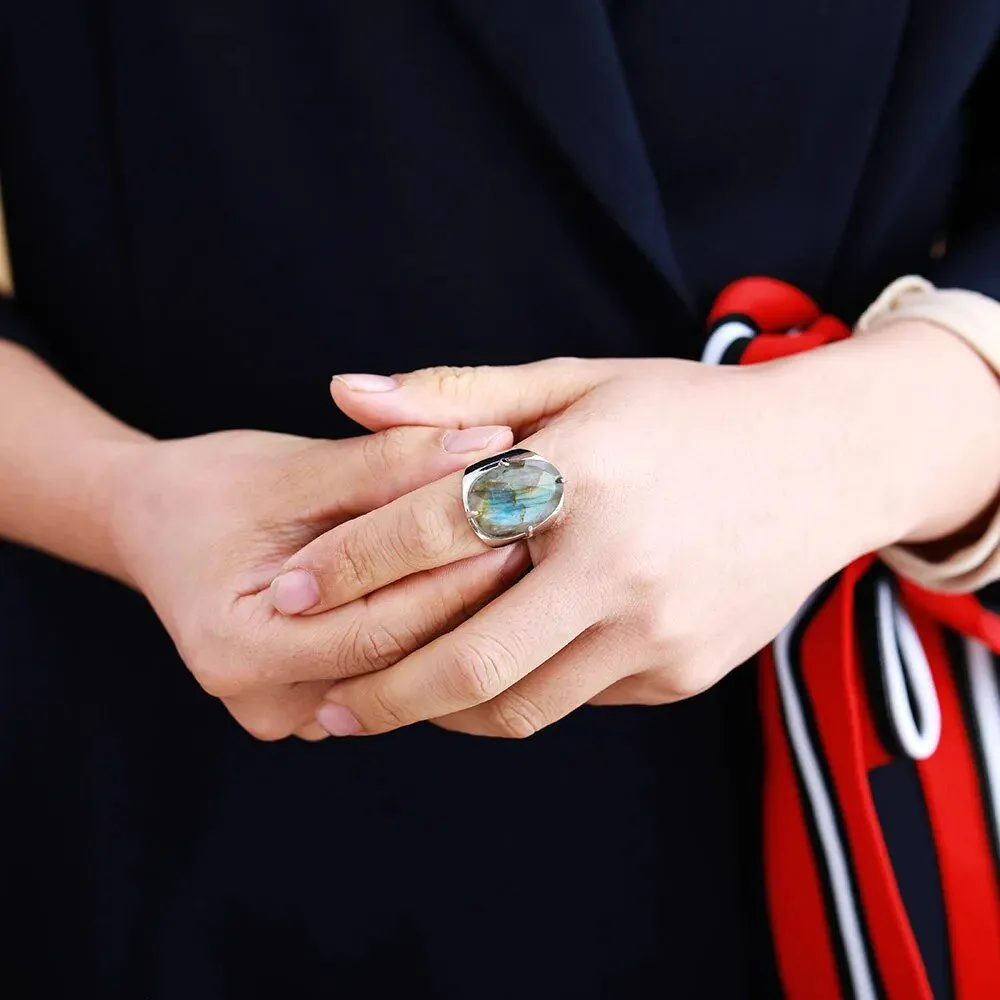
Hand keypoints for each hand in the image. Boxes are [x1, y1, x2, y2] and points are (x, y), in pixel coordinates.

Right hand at [108, 423, 526, 739]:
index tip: (519, 526)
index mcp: (236, 647)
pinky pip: (387, 672)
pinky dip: (431, 630)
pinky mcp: (310, 703)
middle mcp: (258, 699)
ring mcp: (285, 713)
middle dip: (471, 598)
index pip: (377, 627)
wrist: (157, 521)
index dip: (454, 577)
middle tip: (543, 541)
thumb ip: (387, 463)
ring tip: (528, 558)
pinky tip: (484, 591)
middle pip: (396, 657)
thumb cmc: (217, 487)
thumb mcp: (297, 470)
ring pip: (401, 670)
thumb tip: (489, 447)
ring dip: (461, 616)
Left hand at [274, 350, 925, 737]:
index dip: (349, 564)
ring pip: (515, 705)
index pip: (434, 526)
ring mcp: (660, 632)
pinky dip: (511, 699)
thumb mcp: (580, 382)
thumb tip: (343, 391)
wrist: (825, 465)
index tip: (288, 593)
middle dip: (375, 689)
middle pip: (466, 657)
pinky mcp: (683, 675)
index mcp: (586, 472)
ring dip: (437, 711)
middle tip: (320, 700)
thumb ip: (458, 393)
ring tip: (384, 704)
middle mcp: (623, 564)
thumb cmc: (685, 414)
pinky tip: (477, 682)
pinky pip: (572, 703)